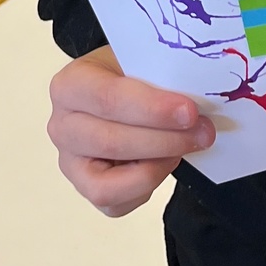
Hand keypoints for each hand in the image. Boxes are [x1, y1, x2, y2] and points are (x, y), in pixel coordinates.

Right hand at [48, 43, 214, 215]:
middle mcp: (62, 126)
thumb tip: (199, 98)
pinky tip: (164, 161)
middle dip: (164, 140)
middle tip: (203, 132)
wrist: (121, 92)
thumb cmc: (130, 76)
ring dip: (156, 167)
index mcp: (70, 85)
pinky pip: (117, 203)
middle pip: (112, 142)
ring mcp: (70, 162)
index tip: (189, 111)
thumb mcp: (140, 62)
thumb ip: (160, 79)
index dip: (152, 109)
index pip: (108, 99)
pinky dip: (147, 186)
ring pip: (109, 183)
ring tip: (183, 147)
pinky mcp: (86, 189)